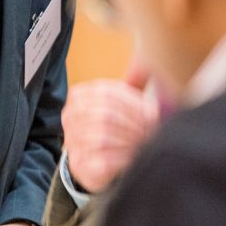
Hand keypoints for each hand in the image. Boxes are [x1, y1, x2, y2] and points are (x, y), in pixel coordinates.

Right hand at [62, 72, 159, 192]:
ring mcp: (72, 141)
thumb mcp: (121, 103)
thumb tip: (155, 60)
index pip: (107, 93)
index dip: (135, 103)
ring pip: (104, 136)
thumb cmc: (115, 128)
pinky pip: (104, 159)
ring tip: (145, 143)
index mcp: (79, 96)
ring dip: (130, 140)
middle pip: (106, 114)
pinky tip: (135, 157)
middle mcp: (70, 117)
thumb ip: (135, 83)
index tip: (153, 113)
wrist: (97, 163)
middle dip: (134, 123)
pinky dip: (125, 158)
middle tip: (151, 130)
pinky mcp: (80, 165)